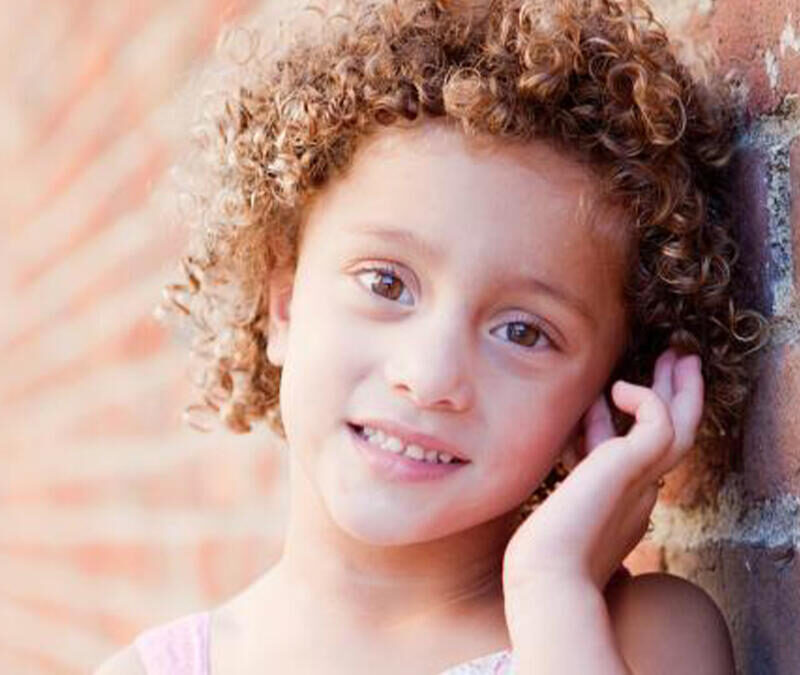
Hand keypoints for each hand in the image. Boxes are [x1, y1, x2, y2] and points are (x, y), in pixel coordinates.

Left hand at [503, 348, 703, 595]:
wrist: (546, 577)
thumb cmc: (541, 552)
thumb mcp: (563, 500)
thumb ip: (573, 473)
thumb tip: (571, 438)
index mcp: (624, 502)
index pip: (634, 450)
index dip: (623, 417)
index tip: (610, 391)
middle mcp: (641, 492)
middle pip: (673, 436)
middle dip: (674, 397)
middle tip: (676, 361)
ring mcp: (642, 482)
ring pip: (680, 427)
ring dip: (680, 390)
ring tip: (679, 355)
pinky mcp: (634, 469)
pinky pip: (658, 421)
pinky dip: (644, 399)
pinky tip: (618, 388)